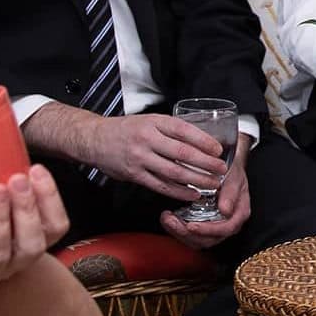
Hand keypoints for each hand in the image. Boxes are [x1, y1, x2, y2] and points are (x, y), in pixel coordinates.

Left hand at [0, 164, 70, 289]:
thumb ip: (1, 174)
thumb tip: (2, 134)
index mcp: (27, 240)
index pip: (54, 226)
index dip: (51, 199)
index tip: (36, 170)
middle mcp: (10, 259)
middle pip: (32, 244)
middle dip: (27, 209)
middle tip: (16, 180)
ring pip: (0, 254)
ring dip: (0, 220)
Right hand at [40, 109, 233, 203]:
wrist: (94, 139)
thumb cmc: (126, 129)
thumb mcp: (148, 121)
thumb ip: (170, 130)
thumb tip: (200, 140)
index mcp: (153, 122)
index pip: (183, 130)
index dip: (204, 141)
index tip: (219, 149)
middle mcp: (147, 139)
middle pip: (182, 153)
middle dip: (205, 163)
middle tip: (221, 169)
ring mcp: (140, 158)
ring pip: (173, 172)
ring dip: (196, 180)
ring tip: (212, 184)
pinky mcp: (134, 175)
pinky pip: (161, 186)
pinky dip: (179, 192)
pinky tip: (192, 194)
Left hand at [162, 132, 250, 247]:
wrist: (224, 167)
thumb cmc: (231, 171)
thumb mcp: (234, 176)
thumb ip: (231, 192)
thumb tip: (225, 210)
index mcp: (238, 214)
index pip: (225, 229)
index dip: (208, 230)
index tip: (191, 225)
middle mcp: (227, 224)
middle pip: (208, 240)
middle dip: (187, 233)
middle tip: (171, 221)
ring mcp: (214, 227)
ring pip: (197, 241)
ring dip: (179, 233)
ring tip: (166, 218)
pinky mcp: (202, 225)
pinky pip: (190, 235)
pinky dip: (177, 230)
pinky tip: (168, 218)